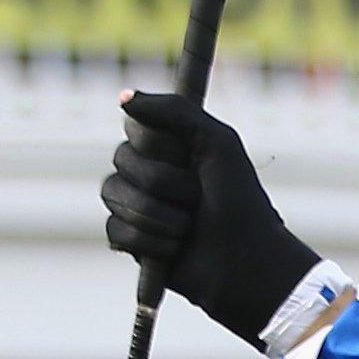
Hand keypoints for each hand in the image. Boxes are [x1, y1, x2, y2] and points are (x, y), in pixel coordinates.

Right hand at [101, 91, 319, 349]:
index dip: (163, 143)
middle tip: (198, 197)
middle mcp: (147, 168)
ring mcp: (135, 202)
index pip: (136, 125)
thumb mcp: (219, 144)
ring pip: (113, 193)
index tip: (189, 156)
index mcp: (169, 144)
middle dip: (166, 182)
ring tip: (188, 227)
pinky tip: (176, 248)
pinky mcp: (128, 238)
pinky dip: (153, 241)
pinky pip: (117, 229)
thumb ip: (176, 112)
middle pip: (123, 159)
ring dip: (160, 215)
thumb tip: (123, 96)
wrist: (245, 261)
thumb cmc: (239, 201)